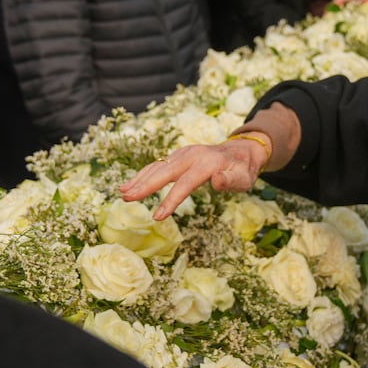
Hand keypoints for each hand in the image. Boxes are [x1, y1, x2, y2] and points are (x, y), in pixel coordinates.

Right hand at [119, 140, 266, 218]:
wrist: (242, 151)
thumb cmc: (243, 170)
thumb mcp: (244, 178)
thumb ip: (232, 181)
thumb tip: (217, 181)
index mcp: (208, 163)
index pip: (186, 183)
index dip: (171, 199)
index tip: (158, 217)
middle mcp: (192, 155)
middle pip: (165, 171)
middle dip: (146, 185)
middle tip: (128, 198)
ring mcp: (183, 153)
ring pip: (158, 166)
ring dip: (140, 179)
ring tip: (123, 193)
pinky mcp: (178, 155)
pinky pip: (158, 164)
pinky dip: (143, 174)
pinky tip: (129, 184)